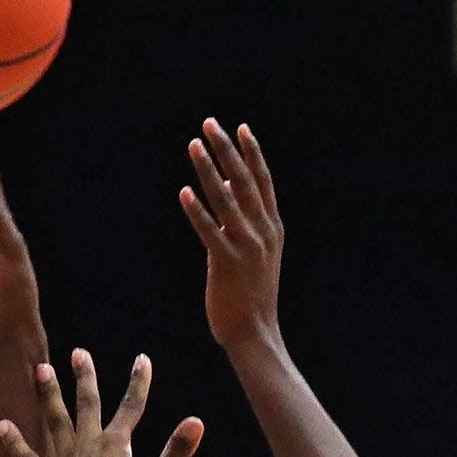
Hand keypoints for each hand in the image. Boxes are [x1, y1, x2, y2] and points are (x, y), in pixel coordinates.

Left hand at [0, 349, 202, 456]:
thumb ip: (175, 453)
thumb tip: (197, 422)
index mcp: (114, 445)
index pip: (131, 407)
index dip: (139, 383)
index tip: (142, 359)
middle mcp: (87, 446)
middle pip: (86, 405)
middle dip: (85, 378)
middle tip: (78, 354)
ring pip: (55, 421)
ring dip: (49, 395)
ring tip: (41, 369)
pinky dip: (15, 442)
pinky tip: (1, 426)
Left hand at [180, 118, 283, 350]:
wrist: (255, 332)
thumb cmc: (252, 295)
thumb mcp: (257, 254)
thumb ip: (246, 225)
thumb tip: (229, 196)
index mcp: (272, 228)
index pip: (263, 181)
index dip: (252, 152)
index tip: (240, 128)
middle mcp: (262, 232)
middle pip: (243, 181)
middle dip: (226, 150)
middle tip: (209, 124)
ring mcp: (246, 247)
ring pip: (225, 199)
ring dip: (208, 170)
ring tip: (193, 145)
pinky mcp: (226, 264)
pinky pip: (209, 232)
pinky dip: (197, 211)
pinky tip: (184, 192)